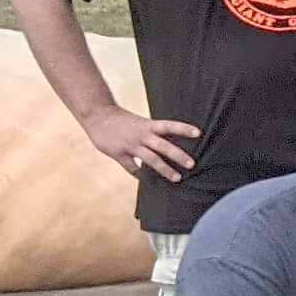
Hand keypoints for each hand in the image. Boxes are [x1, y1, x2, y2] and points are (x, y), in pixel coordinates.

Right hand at [83, 105, 199, 182]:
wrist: (96, 115)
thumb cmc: (122, 120)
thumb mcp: (140, 122)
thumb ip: (153, 132)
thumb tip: (169, 145)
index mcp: (148, 125)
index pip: (169, 125)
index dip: (183, 129)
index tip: (198, 133)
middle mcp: (141, 135)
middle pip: (163, 146)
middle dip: (178, 155)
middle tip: (192, 164)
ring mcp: (130, 145)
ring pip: (150, 159)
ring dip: (165, 170)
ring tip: (177, 178)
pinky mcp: (118, 153)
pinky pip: (132, 167)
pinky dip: (140, 174)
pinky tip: (147, 180)